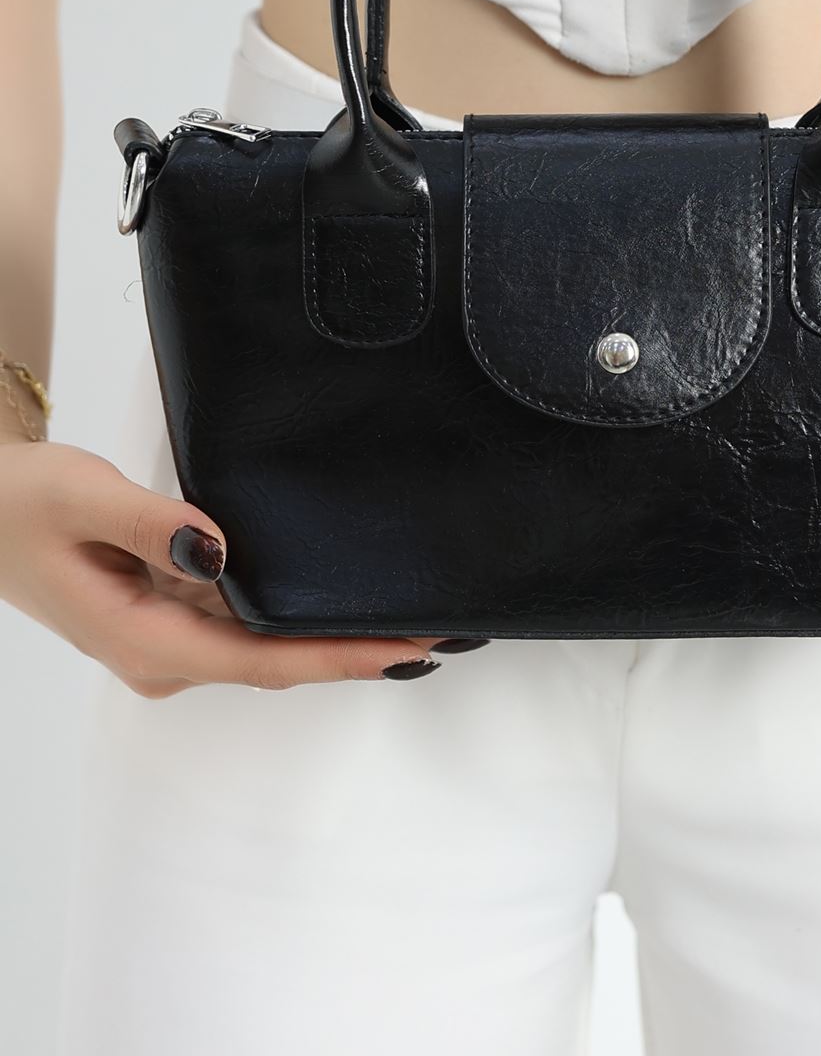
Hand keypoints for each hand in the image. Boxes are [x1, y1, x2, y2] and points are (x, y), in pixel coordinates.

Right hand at [0, 441, 478, 692]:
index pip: (262, 660)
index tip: (408, 649)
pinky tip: (341, 586)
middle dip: (357, 646)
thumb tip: (220, 547)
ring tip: (412, 607)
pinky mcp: (170, 609)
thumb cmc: (16, 504)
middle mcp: (162, 652)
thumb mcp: (81, 497)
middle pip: (276, 657)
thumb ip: (153, 522)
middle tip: (442, 626)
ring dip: (332, 627)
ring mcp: (167, 634)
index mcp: (143, 640)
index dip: (340, 657)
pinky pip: (244, 613)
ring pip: (265, 638)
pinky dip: (294, 604)